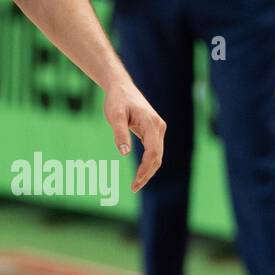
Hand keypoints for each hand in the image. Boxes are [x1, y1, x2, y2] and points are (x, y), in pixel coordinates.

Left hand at [103, 76, 164, 192]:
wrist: (120, 86)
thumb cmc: (117, 100)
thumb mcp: (115, 116)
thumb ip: (119, 133)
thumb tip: (124, 153)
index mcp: (152, 125)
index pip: (153, 153)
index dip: (145, 170)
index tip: (135, 183)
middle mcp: (159, 127)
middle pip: (157, 157)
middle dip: (147, 174)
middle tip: (134, 188)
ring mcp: (158, 129)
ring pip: (157, 155)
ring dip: (148, 170)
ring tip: (136, 184)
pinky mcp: (153, 130)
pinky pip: (153, 150)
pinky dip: (148, 162)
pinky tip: (140, 172)